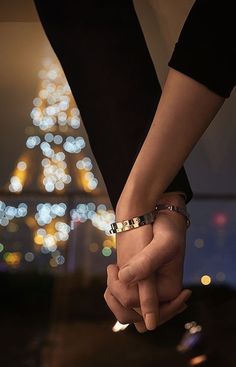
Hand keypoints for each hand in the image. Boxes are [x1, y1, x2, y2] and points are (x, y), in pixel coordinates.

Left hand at [104, 193, 190, 330]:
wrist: (160, 216)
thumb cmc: (167, 228)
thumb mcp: (162, 243)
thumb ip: (146, 263)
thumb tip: (124, 278)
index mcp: (170, 291)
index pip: (143, 311)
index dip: (124, 295)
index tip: (117, 268)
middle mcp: (161, 296)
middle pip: (132, 317)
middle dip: (118, 297)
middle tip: (114, 268)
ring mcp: (149, 291)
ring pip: (125, 312)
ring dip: (114, 295)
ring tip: (114, 268)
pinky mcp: (138, 284)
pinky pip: (122, 300)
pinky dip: (113, 289)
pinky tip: (114, 268)